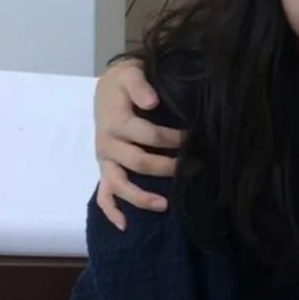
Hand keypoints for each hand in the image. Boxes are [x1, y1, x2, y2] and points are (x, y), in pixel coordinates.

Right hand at [94, 59, 185, 229]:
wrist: (106, 89)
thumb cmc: (124, 82)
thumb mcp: (130, 74)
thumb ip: (140, 86)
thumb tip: (151, 102)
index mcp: (117, 122)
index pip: (150, 136)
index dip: (175, 139)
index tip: (195, 138)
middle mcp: (108, 144)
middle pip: (140, 163)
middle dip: (168, 167)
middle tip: (194, 168)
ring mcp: (106, 160)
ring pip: (119, 185)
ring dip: (141, 197)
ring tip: (165, 205)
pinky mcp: (105, 169)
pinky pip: (103, 195)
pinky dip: (112, 211)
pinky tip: (124, 225)